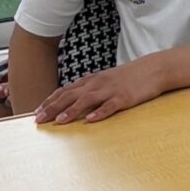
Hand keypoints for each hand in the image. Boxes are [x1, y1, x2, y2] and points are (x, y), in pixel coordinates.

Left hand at [34, 52, 168, 125]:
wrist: (153, 69)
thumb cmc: (128, 77)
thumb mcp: (105, 79)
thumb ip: (89, 88)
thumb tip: (71, 101)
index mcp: (92, 80)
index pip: (66, 90)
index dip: (50, 101)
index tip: (37, 112)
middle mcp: (98, 84)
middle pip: (72, 95)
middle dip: (53, 108)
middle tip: (39, 120)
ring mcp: (111, 90)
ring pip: (88, 100)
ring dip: (72, 111)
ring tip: (60, 121)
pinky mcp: (125, 98)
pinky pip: (110, 105)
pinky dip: (100, 112)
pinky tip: (91, 120)